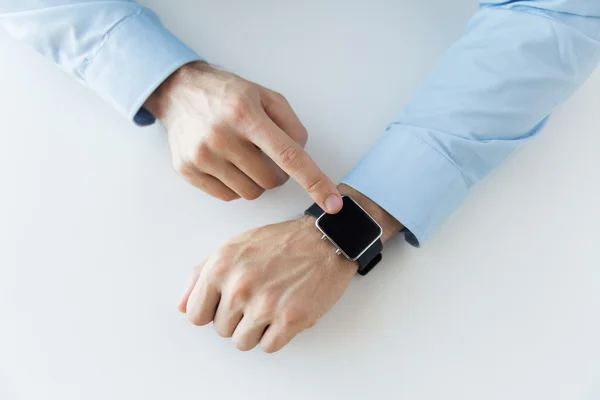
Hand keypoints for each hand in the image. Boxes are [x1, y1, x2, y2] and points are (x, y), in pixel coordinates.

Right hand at [144, 61, 341, 212]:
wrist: (178, 92)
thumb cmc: (227, 94)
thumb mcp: (265, 96)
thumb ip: (291, 124)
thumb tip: (302, 155)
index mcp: (246, 114)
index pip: (289, 156)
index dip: (315, 181)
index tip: (333, 202)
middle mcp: (222, 136)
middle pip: (271, 180)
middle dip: (277, 174)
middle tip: (266, 155)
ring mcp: (202, 156)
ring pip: (250, 192)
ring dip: (256, 180)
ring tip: (244, 156)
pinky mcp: (188, 170)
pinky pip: (228, 196)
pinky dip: (236, 185)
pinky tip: (228, 164)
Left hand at [177, 185, 402, 352]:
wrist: (325, 240)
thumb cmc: (281, 242)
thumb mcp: (234, 246)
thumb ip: (202, 274)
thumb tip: (182, 305)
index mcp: (221, 267)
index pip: (195, 315)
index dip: (211, 312)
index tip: (226, 305)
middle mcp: (240, 285)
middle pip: (221, 330)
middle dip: (237, 319)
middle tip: (257, 298)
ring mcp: (265, 303)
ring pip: (242, 342)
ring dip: (255, 330)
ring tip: (270, 306)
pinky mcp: (291, 318)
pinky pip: (268, 346)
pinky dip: (276, 336)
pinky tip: (283, 313)